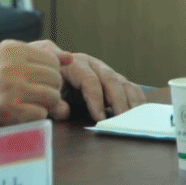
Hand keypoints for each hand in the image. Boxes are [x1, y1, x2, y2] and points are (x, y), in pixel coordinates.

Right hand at [0, 40, 74, 134]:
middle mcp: (11, 66)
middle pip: (55, 78)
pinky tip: (23, 113)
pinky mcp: (12, 109)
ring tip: (31, 103)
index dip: (50, 73)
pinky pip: (43, 113)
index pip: (52, 60)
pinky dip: (37, 116)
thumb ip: (40, 57)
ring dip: (46, 104)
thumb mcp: (10, 59)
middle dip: (50, 89)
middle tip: (36, 94)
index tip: (38, 81)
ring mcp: (11, 88)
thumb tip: (69, 58)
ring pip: (53, 96)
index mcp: (11, 49)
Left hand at [28, 40, 145, 120]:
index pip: (89, 80)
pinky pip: (129, 86)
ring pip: (122, 82)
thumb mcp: (45, 91)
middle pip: (110, 79)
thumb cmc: (47, 83)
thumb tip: (65, 112)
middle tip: (123, 120)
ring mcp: (104, 70)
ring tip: (135, 118)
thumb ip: (53, 102)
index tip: (99, 118)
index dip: (95, 99)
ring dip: (130, 100)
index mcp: (74, 64)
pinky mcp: (113, 79)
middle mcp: (92, 64)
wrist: (49, 70)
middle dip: (118, 100)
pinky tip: (140, 111)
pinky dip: (136, 98)